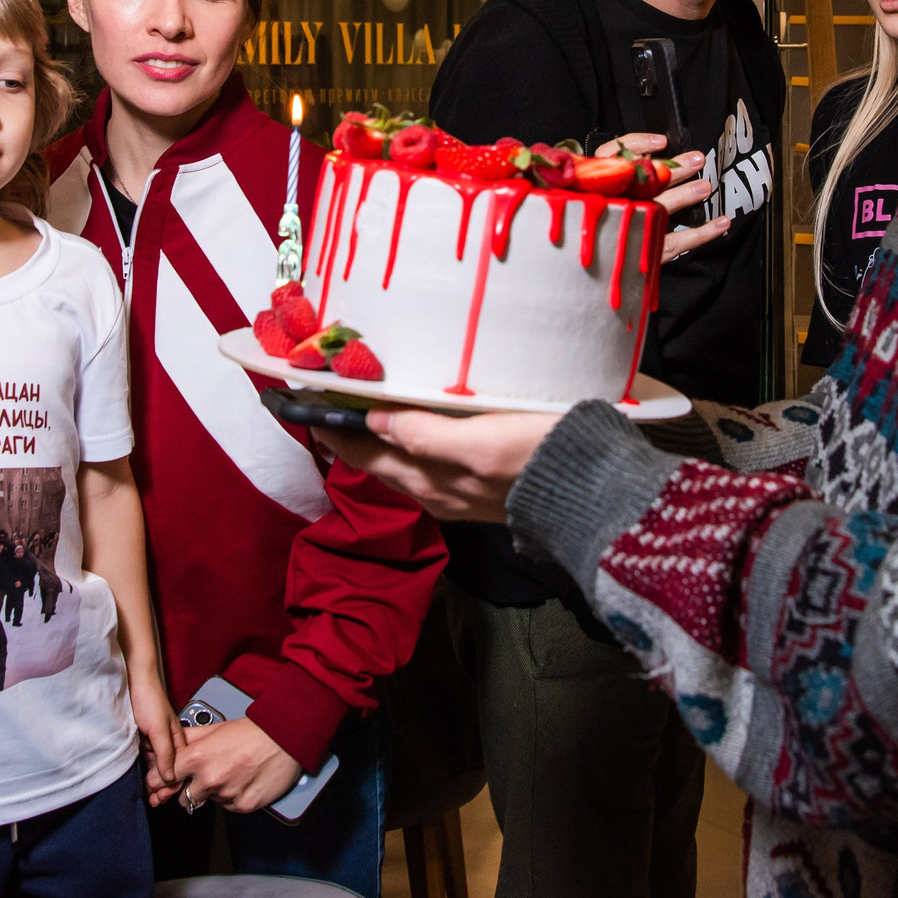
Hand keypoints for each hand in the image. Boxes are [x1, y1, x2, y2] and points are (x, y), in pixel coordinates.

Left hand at [130, 673, 183, 807]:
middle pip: (170, 772)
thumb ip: (165, 752)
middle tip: (154, 801)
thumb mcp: (159, 728)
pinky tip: (141, 780)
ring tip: (149, 795)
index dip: (172, 786)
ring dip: (154, 782)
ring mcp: (156, 743)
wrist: (134, 683)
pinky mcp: (145, 741)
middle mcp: (169, 743)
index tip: (162, 798)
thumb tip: (170, 777)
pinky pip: (148, 761)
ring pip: (158, 768)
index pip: (180, 770)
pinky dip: (146, 772)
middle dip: (163, 788)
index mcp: (179, 741)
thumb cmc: (149, 699)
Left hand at [173, 715, 304, 815]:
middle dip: (191, 789)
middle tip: (207, 776)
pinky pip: (228, 806)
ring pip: (209, 801)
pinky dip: (232, 797)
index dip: (162, 782)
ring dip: (214, 792)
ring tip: (231, 774)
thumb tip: (170, 745)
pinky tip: (242, 781)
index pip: (164, 779)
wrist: (285, 738)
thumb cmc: (252, 731)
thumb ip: (188, 738)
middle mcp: (210, 778)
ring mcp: (227, 794)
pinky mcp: (243, 805)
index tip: (163, 784)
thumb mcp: (215, 728)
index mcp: (198, 757)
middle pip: (184, 797)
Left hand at [312, 407, 555, 521]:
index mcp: (430, 480)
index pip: (363, 453)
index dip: (331, 429)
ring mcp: (457, 494)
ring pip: (399, 467)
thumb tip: (373, 420)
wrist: (597, 495)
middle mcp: (436, 492)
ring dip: (373, 441)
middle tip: (317, 402)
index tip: (300, 402)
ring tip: (352, 414)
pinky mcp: (479, 489)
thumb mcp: (482, 443)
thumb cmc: (541, 459)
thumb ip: (426, 434)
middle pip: (376, 462)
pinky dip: (404, 447)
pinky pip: (425, 468)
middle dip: (345, 435)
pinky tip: (409, 434)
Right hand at [588, 132, 727, 262]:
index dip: (638, 145)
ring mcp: (626, 230)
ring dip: (686, 195)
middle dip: (673, 169)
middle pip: (642, 182)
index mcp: (593, 187)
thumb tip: (651, 155)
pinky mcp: (643, 254)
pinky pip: (677, 242)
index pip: (611, 156)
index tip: (661, 142)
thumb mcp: (588, 196)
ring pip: (659, 209)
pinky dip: (703, 233)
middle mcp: (608, 206)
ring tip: (705, 186)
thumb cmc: (591, 224)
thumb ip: (614, 175)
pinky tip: (721, 223)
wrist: (584, 266)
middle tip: (696, 160)